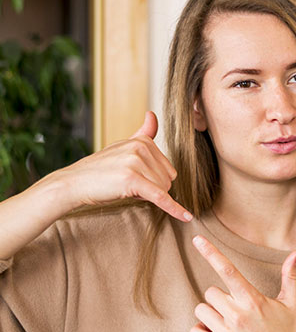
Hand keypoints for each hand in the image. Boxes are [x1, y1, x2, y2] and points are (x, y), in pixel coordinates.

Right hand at [52, 111, 191, 221]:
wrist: (74, 183)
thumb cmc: (100, 169)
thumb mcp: (122, 147)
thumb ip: (142, 134)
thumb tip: (152, 115)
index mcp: (142, 141)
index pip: (167, 168)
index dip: (153, 179)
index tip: (135, 179)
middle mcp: (141, 148)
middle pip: (168, 179)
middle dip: (153, 188)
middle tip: (128, 185)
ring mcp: (136, 163)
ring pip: (163, 189)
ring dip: (147, 196)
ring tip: (125, 188)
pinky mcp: (133, 180)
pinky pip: (160, 197)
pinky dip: (174, 209)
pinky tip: (186, 217)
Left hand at [189, 235, 295, 331]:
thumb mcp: (293, 303)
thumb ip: (290, 276)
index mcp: (253, 300)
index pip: (228, 270)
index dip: (211, 253)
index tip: (197, 239)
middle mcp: (238, 314)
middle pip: (210, 292)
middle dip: (221, 298)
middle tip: (237, 310)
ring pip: (201, 310)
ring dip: (210, 314)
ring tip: (228, 322)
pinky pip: (195, 331)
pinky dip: (202, 331)